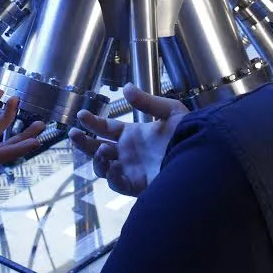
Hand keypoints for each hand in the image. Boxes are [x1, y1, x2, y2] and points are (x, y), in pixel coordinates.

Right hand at [68, 83, 187, 195]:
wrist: (200, 158)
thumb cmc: (189, 134)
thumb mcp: (170, 111)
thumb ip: (147, 101)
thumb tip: (127, 87)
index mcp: (134, 134)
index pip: (106, 128)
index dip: (92, 122)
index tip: (81, 115)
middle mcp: (129, 152)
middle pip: (98, 148)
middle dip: (83, 142)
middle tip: (72, 134)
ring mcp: (131, 169)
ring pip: (103, 168)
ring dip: (98, 159)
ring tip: (101, 151)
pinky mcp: (138, 185)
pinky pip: (118, 184)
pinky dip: (112, 177)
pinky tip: (114, 167)